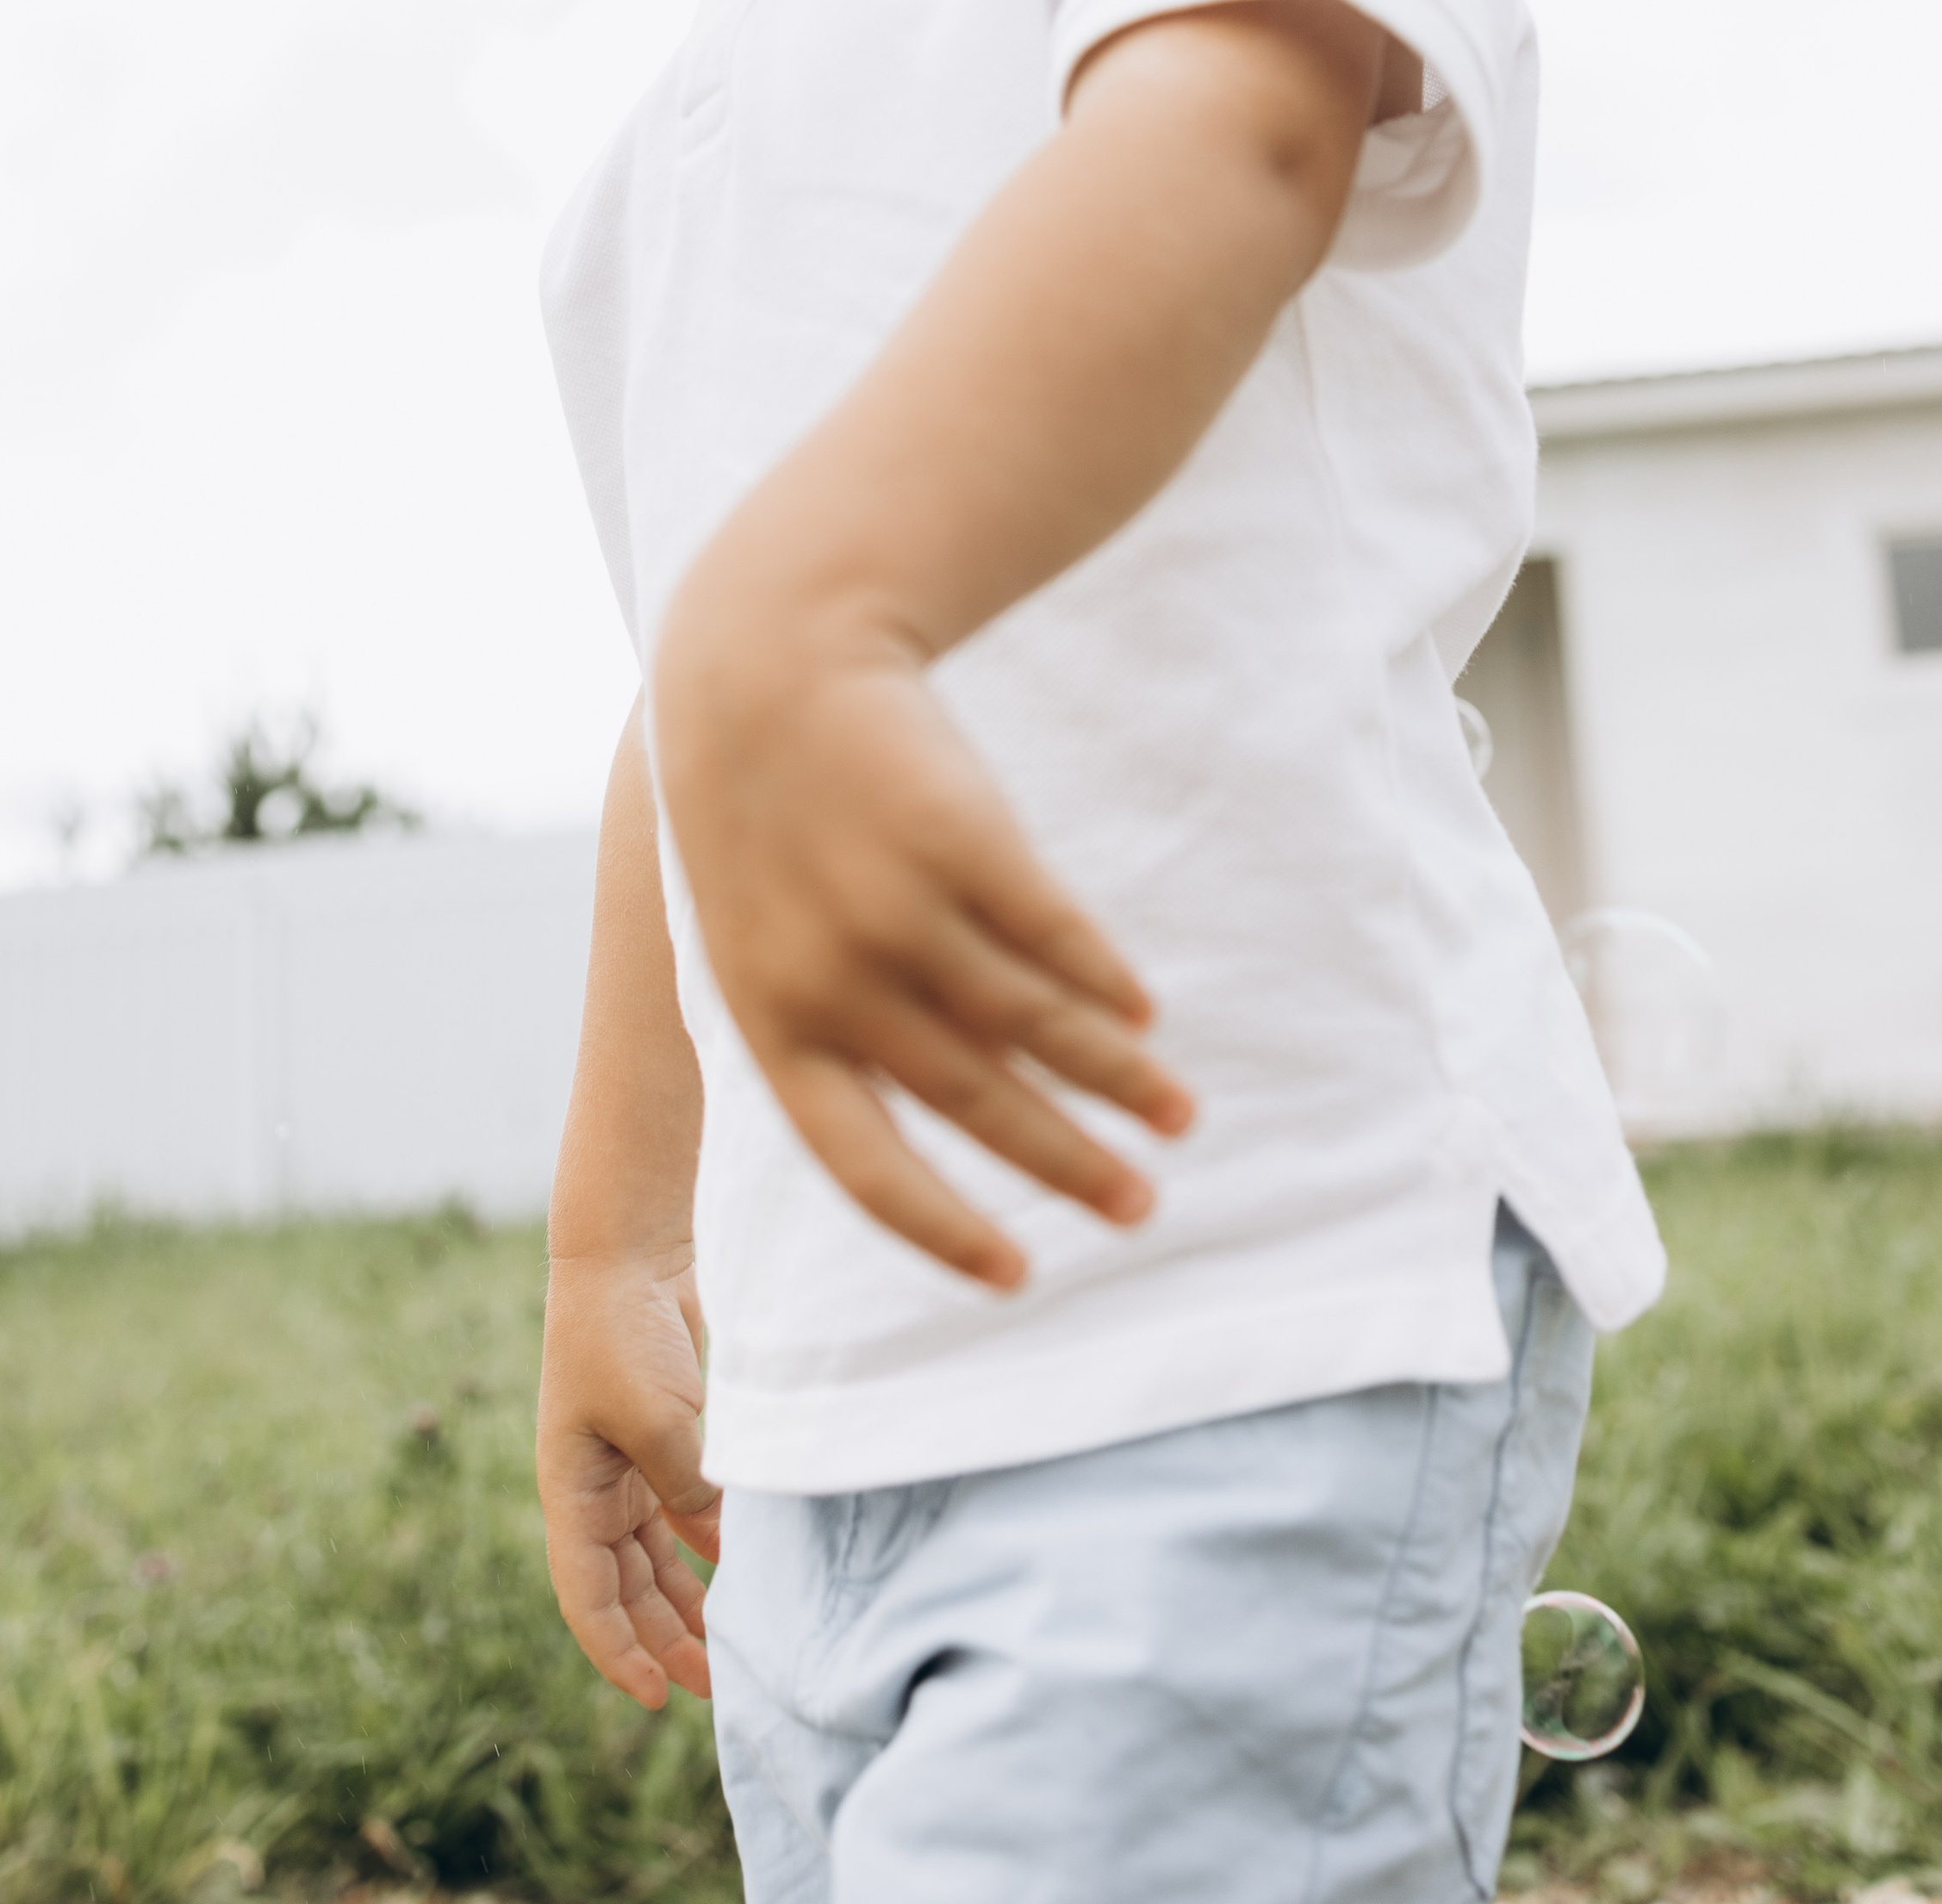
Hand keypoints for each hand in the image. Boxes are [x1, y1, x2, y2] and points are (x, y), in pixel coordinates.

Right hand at [537, 1250, 721, 1707]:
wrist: (632, 1248)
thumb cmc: (624, 1330)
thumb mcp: (657, 1419)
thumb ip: (689, 1487)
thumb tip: (724, 1546)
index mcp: (570, 1491)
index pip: (587, 1596)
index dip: (618, 1652)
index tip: (657, 1699)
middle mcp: (592, 1487)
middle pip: (624, 1586)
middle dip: (662, 1638)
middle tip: (713, 1686)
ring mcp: (627, 1462)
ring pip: (653, 1555)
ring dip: (686, 1599)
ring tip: (727, 1643)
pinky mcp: (663, 1435)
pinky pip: (680, 1510)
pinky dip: (706, 1541)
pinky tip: (740, 1564)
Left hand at [653, 616, 1194, 1290]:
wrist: (763, 664)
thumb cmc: (765, 815)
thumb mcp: (764, 936)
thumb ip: (835, 1025)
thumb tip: (949, 1113)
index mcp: (773, 1023)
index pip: (864, 1165)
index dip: (946, 1228)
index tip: (1019, 1277)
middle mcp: (837, 979)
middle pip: (975, 1100)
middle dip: (1067, 1165)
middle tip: (1143, 1213)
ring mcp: (899, 905)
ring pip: (1031, 1022)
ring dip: (1115, 1077)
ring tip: (1178, 1117)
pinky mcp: (961, 834)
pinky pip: (1050, 931)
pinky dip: (1104, 980)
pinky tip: (1145, 1014)